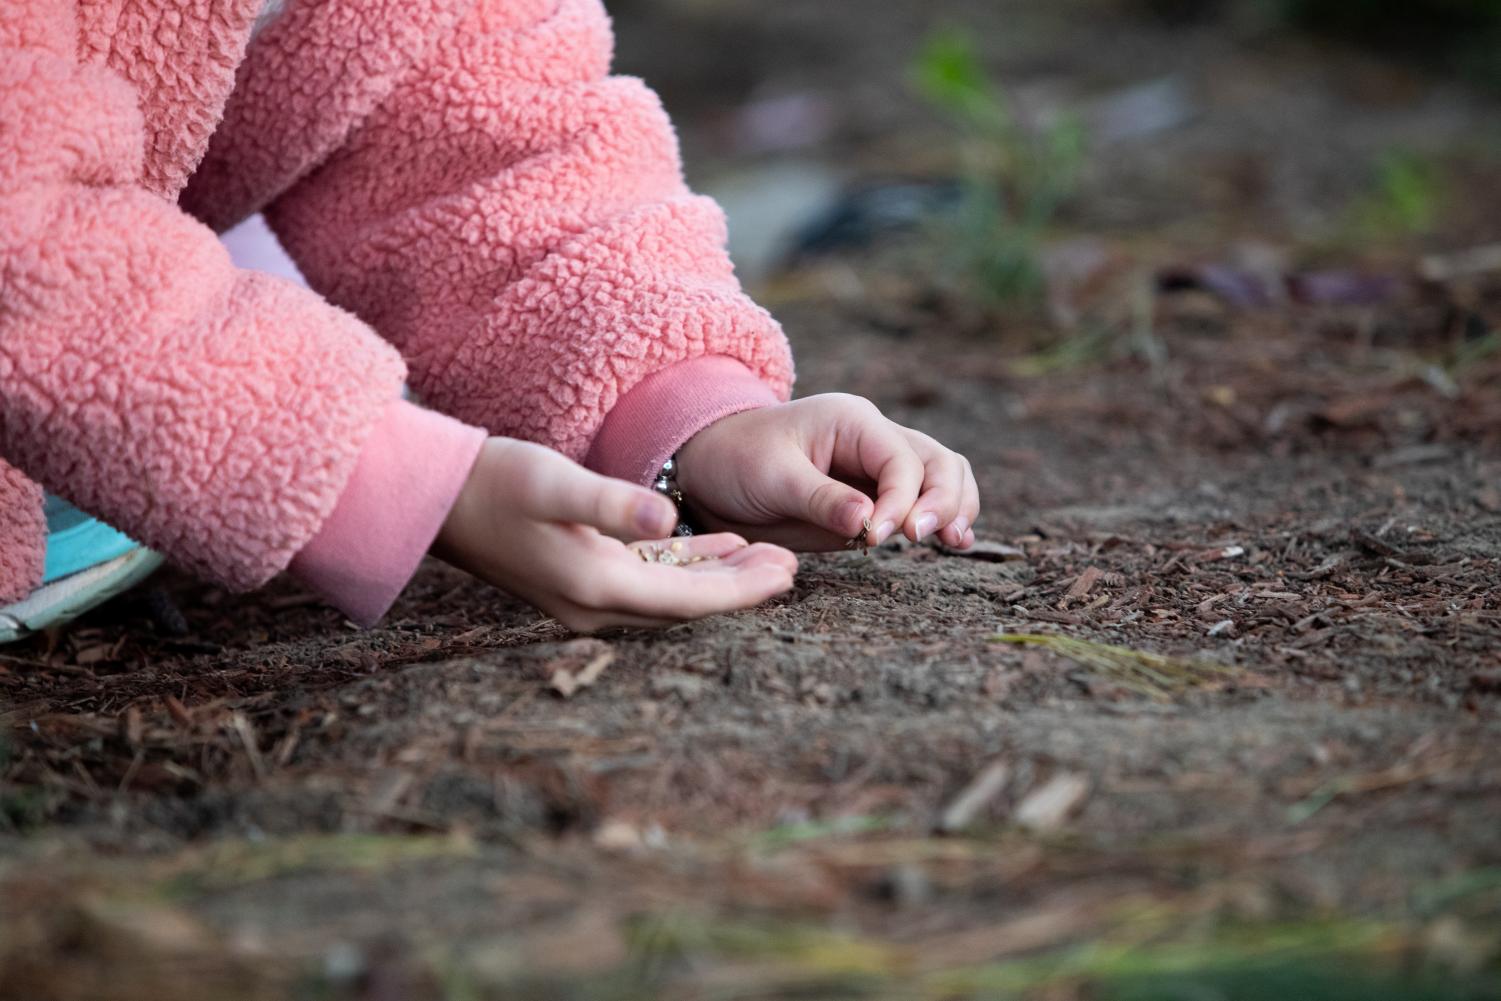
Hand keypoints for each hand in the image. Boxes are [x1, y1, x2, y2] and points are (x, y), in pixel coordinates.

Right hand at [433, 438, 797, 630]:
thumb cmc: (496, 482)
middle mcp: (595, 606)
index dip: (743, 587)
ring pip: (672, 594)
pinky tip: (718, 547)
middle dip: (742, 587)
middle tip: (794, 567)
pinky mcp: (580, 579)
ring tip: (770, 558)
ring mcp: (586, 598)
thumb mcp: (556, 485)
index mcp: (597, 588)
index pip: (690, 598)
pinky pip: (648, 580)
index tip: (788, 571)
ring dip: (720, 577)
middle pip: (688, 605)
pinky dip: (687, 566)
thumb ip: (614, 504)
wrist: (437, 498)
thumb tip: (670, 522)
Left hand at [676, 395, 979, 551]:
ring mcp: (879, 470)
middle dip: (943, 500)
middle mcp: (875, 440)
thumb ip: (821, 498)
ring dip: (955, 508)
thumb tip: (869, 523)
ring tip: (953, 544)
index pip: (901, 459)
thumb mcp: (771, 476)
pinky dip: (944, 519)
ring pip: (944, 477)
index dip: (901, 499)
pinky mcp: (876, 499)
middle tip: (921, 538)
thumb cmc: (736, 460)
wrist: (711, 470)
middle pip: (939, 461)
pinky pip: (924, 502)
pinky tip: (953, 545)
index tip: (879, 536)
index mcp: (852, 422)